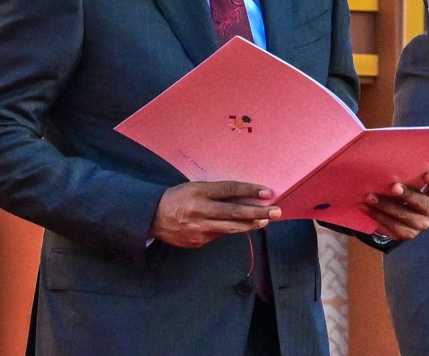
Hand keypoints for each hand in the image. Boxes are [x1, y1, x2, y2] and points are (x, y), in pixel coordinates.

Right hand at [149, 181, 280, 247]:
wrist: (151, 217)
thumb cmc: (178, 198)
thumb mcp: (194, 187)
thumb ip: (216, 193)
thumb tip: (243, 197)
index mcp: (198, 191)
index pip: (230, 190)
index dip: (250, 191)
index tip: (268, 192)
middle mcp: (199, 209)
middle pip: (234, 211)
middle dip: (257, 211)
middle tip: (276, 211)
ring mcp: (198, 228)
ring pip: (230, 228)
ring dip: (250, 224)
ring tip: (265, 221)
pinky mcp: (197, 242)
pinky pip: (219, 236)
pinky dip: (230, 231)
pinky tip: (240, 228)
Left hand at [358, 171, 428, 240]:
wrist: (398, 216)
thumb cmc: (403, 192)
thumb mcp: (407, 183)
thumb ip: (405, 176)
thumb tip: (386, 162)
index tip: (427, 175)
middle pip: (422, 203)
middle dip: (407, 194)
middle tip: (393, 187)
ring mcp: (421, 224)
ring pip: (404, 216)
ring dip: (385, 206)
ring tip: (370, 197)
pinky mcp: (409, 234)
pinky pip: (393, 226)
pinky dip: (377, 216)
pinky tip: (366, 208)